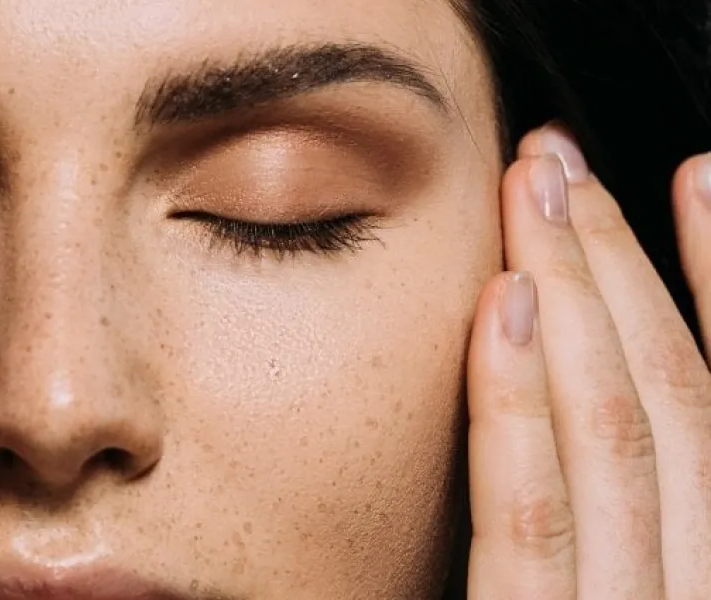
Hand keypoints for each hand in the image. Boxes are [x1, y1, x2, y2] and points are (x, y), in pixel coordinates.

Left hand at [466, 124, 710, 597]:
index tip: (692, 178)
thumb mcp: (585, 567)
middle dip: (618, 262)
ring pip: (611, 432)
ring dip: (577, 295)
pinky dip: (520, 406)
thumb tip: (571, 341)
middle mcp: (689, 580)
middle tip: (560, 163)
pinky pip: (530, 517)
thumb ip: (586, 488)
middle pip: (666, 394)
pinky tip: (504, 307)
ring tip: (536, 194)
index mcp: (701, 556)